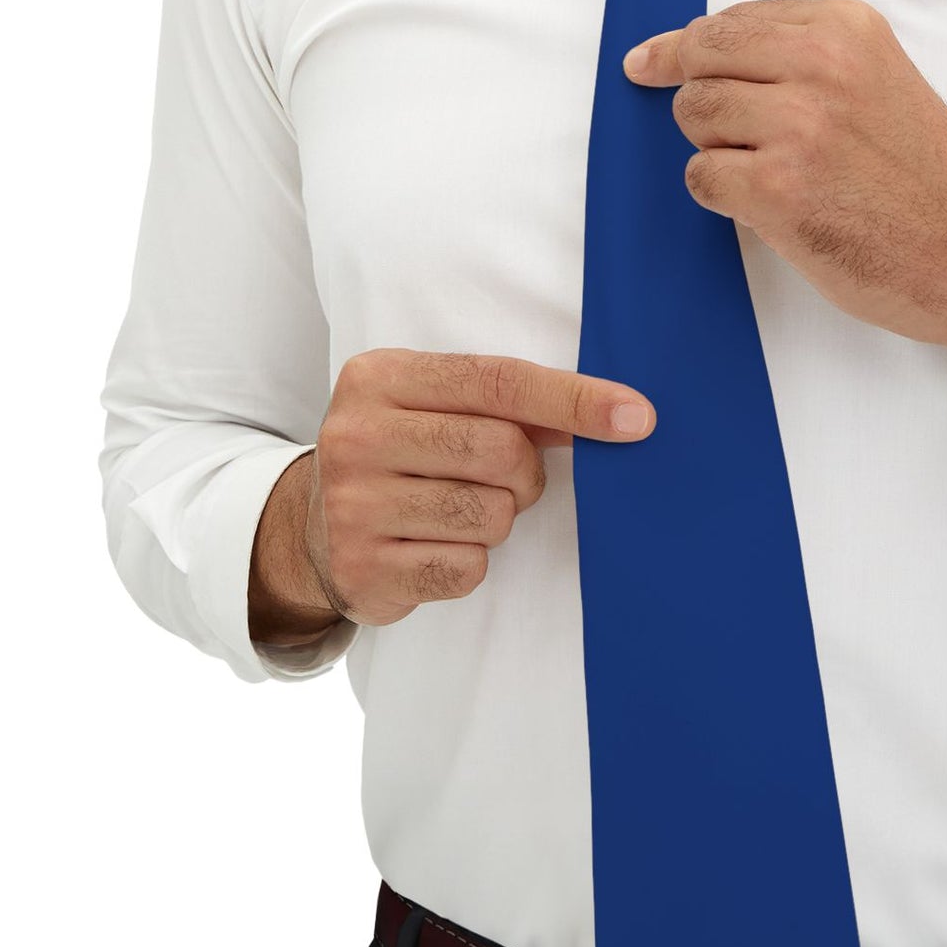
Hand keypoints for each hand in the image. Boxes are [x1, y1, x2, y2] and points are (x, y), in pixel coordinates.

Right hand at [248, 351, 655, 644]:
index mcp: (379, 377)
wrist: (309, 529)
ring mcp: (353, 506)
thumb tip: (618, 414)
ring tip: (459, 511)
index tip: (637, 417)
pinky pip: (467, 567)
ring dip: (498, 519)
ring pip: (491, 515)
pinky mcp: (363, 569)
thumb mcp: (437, 406)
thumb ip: (512, 403)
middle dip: (526, 473)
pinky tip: (434, 546)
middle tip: (508, 480)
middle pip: (502, 450)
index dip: (575, 399)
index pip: (499, 381)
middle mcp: (356, 436)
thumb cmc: (402, 453)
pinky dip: (470, 561)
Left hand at [623, 0, 946, 406]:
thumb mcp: (881, 82)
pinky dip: (721, 195)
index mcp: (846, 30)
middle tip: (713, 129)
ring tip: (769, 173)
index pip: (733, 20)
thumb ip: (807, 60)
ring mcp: (797, 127)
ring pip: (695, 116)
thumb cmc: (930, 180)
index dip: (686, 46)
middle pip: (700, 59)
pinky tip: (767, 207)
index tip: (652, 59)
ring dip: (714, 149)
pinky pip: (703, 178)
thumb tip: (709, 58)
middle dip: (695, 94)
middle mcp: (821, 67)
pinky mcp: (778, 189)